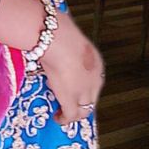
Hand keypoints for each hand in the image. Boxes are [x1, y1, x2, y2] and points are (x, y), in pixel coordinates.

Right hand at [39, 10, 105, 125]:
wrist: (59, 40)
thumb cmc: (60, 31)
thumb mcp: (68, 34)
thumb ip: (64, 38)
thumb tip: (52, 30)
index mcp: (96, 61)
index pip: (94, 79)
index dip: (84, 85)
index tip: (74, 86)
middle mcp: (95, 79)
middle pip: (92, 97)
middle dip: (82, 102)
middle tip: (70, 104)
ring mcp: (84, 91)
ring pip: (84, 110)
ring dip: (75, 113)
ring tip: (65, 115)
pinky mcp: (72, 100)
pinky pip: (70, 116)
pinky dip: (64, 119)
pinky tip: (57, 118)